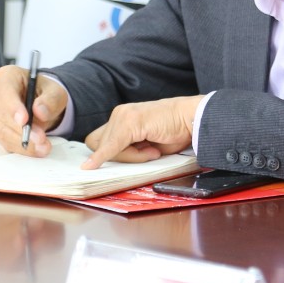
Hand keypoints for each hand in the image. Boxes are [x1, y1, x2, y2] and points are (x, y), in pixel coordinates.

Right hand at [0, 64, 68, 155]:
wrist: (41, 104)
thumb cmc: (45, 93)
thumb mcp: (55, 92)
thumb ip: (50, 100)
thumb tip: (40, 111)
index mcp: (7, 76)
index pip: (6, 91)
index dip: (13, 107)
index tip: (24, 120)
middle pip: (2, 114)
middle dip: (22, 130)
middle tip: (41, 138)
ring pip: (3, 131)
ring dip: (23, 142)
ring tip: (43, 147)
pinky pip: (4, 141)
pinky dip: (21, 148)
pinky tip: (36, 150)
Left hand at [81, 96, 201, 168]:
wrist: (192, 118)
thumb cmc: (174, 131)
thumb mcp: (147, 145)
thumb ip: (130, 148)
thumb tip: (109, 161)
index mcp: (123, 118)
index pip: (99, 140)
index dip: (102, 154)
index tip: (105, 168)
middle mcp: (120, 114)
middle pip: (99, 144)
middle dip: (118, 156)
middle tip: (147, 154)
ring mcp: (123, 116)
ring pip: (106, 148)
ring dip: (129, 156)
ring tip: (153, 150)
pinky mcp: (130, 122)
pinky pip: (111, 146)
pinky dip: (102, 157)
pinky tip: (91, 167)